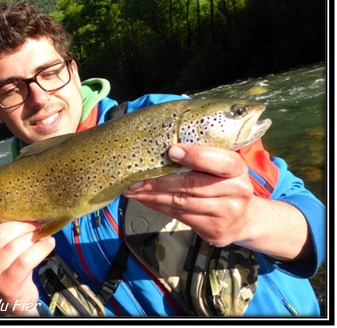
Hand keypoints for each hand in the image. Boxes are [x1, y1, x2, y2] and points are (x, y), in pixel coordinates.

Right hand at [0, 207, 55, 315]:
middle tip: (33, 220)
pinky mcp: (6, 287)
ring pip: (14, 248)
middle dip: (20, 224)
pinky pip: (26, 261)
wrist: (15, 291)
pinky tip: (47, 243)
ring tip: (41, 231)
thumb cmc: (5, 256)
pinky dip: (41, 248)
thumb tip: (18, 196)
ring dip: (32, 236)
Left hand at [123, 144, 253, 246]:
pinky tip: (146, 200)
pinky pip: (179, 216)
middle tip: (136, 177)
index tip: (171, 151)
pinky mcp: (213, 231)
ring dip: (152, 196)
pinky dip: (159, 207)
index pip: (217, 161)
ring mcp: (225, 214)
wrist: (244, 218)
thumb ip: (202, 156)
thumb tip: (167, 147)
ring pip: (180, 202)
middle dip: (159, 181)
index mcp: (238, 169)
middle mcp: (236, 192)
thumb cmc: (225, 184)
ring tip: (133, 190)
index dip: (194, 156)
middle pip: (191, 184)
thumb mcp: (222, 165)